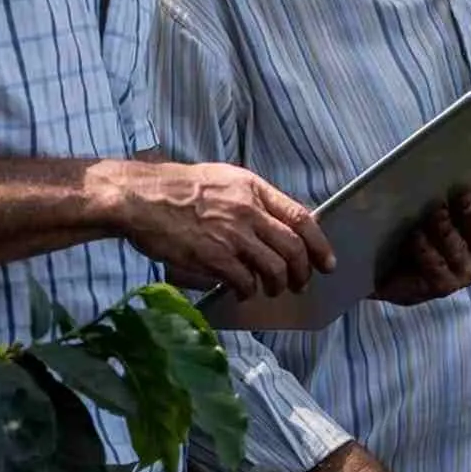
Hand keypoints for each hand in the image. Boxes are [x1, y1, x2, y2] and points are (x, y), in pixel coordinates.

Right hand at [97, 160, 334, 297]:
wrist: (143, 198)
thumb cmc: (180, 188)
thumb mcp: (225, 180)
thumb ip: (254, 200)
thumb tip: (280, 225)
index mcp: (253, 188)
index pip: (301, 217)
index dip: (319, 243)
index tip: (327, 262)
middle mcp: (248, 211)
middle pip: (292, 248)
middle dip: (302, 272)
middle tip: (300, 283)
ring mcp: (231, 235)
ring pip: (273, 268)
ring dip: (277, 285)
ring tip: (272, 290)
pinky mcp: (212, 257)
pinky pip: (244, 281)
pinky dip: (248, 291)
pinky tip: (243, 292)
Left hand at [370, 179, 470, 305]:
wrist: (384, 268)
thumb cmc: (408, 228)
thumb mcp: (428, 203)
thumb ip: (443, 189)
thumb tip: (444, 162)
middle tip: (461, 194)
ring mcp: (463, 270)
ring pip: (461, 248)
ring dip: (448, 230)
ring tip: (434, 212)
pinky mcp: (443, 286)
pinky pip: (439, 267)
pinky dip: (427, 251)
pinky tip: (416, 237)